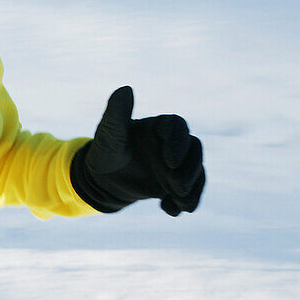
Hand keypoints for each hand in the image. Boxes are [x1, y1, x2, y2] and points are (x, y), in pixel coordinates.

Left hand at [69, 86, 204, 214]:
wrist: (102, 181)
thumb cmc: (105, 152)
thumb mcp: (109, 135)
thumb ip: (116, 114)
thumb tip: (125, 89)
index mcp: (159, 126)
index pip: (178, 126)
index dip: (178, 142)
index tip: (169, 160)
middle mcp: (172, 143)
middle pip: (194, 150)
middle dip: (189, 169)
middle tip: (174, 185)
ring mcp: (177, 164)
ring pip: (196, 172)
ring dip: (191, 188)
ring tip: (179, 202)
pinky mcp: (176, 184)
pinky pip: (190, 192)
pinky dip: (184, 203)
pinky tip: (170, 210)